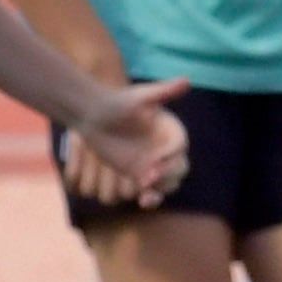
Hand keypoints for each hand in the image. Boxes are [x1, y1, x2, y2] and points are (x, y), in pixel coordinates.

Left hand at [63, 75, 188, 207]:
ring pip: (169, 183)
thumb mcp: (141, 96)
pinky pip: (152, 191)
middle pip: (179, 167)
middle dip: (166, 174)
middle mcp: (166, 149)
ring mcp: (155, 164)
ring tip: (145, 191)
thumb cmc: (118, 102)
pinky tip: (142, 201)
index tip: (156, 158)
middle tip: (147, 177)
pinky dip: (150, 197)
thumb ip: (164, 91)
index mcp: (171, 130)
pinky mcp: (140, 176)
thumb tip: (187, 81)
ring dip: (160, 188)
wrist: (94, 116)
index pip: (180, 145)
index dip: (171, 154)